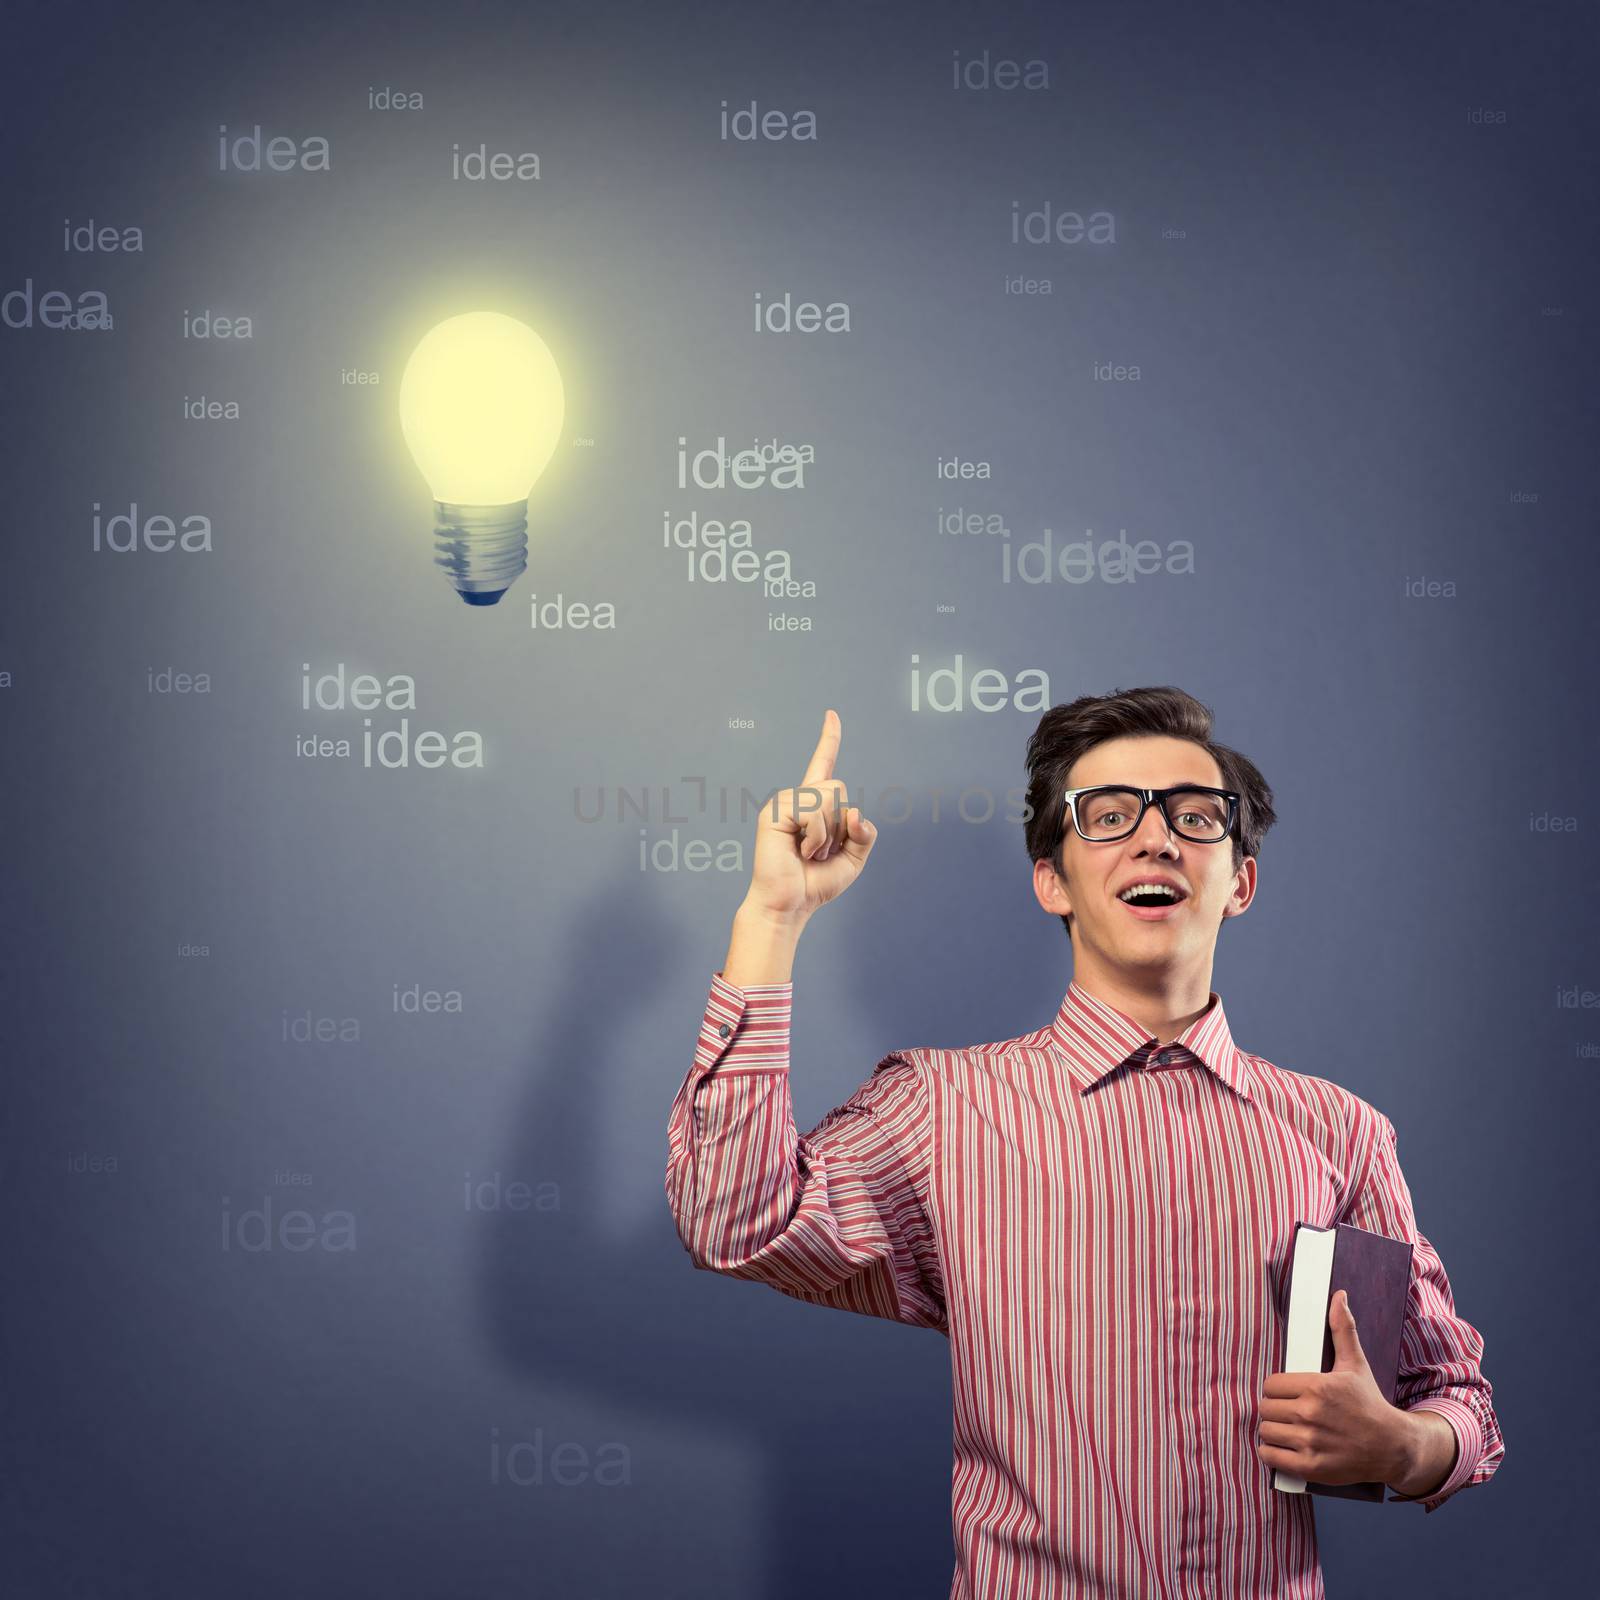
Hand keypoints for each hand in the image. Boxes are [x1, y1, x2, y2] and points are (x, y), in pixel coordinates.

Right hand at [743, 709, 876, 923]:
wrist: (790, 904)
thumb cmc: (816, 883)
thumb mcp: (854, 858)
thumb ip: (864, 834)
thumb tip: (856, 813)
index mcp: (814, 805)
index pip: (824, 764)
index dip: (829, 739)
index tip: (831, 714)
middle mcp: (798, 797)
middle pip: (840, 788)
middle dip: (841, 825)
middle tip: (821, 850)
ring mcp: (784, 802)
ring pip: (829, 798)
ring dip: (829, 834)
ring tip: (810, 852)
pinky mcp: (775, 812)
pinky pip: (814, 813)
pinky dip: (817, 838)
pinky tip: (802, 852)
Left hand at [1257, 1289, 1409, 1486]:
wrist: (1393, 1446)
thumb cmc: (1369, 1403)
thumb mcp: (1355, 1364)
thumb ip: (1342, 1329)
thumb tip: (1338, 1296)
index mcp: (1317, 1386)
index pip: (1270, 1384)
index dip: (1276, 1389)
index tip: (1287, 1394)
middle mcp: (1311, 1413)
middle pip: (1266, 1407)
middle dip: (1274, 1409)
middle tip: (1288, 1412)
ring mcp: (1311, 1442)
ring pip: (1266, 1431)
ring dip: (1272, 1431)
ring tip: (1286, 1429)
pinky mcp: (1311, 1467)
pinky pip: (1271, 1457)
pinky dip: (1271, 1453)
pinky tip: (1282, 1448)